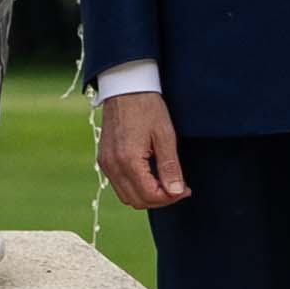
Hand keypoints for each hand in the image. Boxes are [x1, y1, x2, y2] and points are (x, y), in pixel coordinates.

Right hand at [97, 91, 189, 210]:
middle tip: (177, 187)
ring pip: (126, 196)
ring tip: (164, 181)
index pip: (150, 196)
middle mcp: (112, 165)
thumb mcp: (165, 135)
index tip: (185, 189)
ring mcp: (105, 162)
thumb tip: (176, 192)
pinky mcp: (104, 159)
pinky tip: (149, 174)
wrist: (125, 87)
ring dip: (146, 195)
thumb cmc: (147, 107)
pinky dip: (135, 186)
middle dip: (159, 200)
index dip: (171, 198)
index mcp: (128, 160)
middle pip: (136, 201)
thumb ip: (170, 167)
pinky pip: (118, 184)